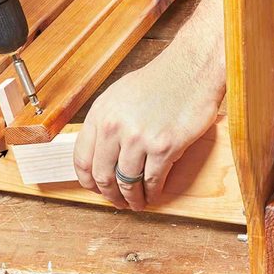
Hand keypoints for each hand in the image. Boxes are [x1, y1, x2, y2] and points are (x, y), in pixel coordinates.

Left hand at [73, 39, 223, 210]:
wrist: (190, 70)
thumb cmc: (159, 81)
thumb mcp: (119, 95)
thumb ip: (106, 123)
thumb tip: (98, 152)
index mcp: (100, 113)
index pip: (82, 159)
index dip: (88, 180)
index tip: (95, 187)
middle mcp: (115, 127)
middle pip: (103, 176)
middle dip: (110, 194)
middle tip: (117, 200)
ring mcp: (139, 138)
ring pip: (127, 183)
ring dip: (132, 199)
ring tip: (137, 203)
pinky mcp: (164, 147)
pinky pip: (153, 181)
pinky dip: (152, 193)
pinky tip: (154, 193)